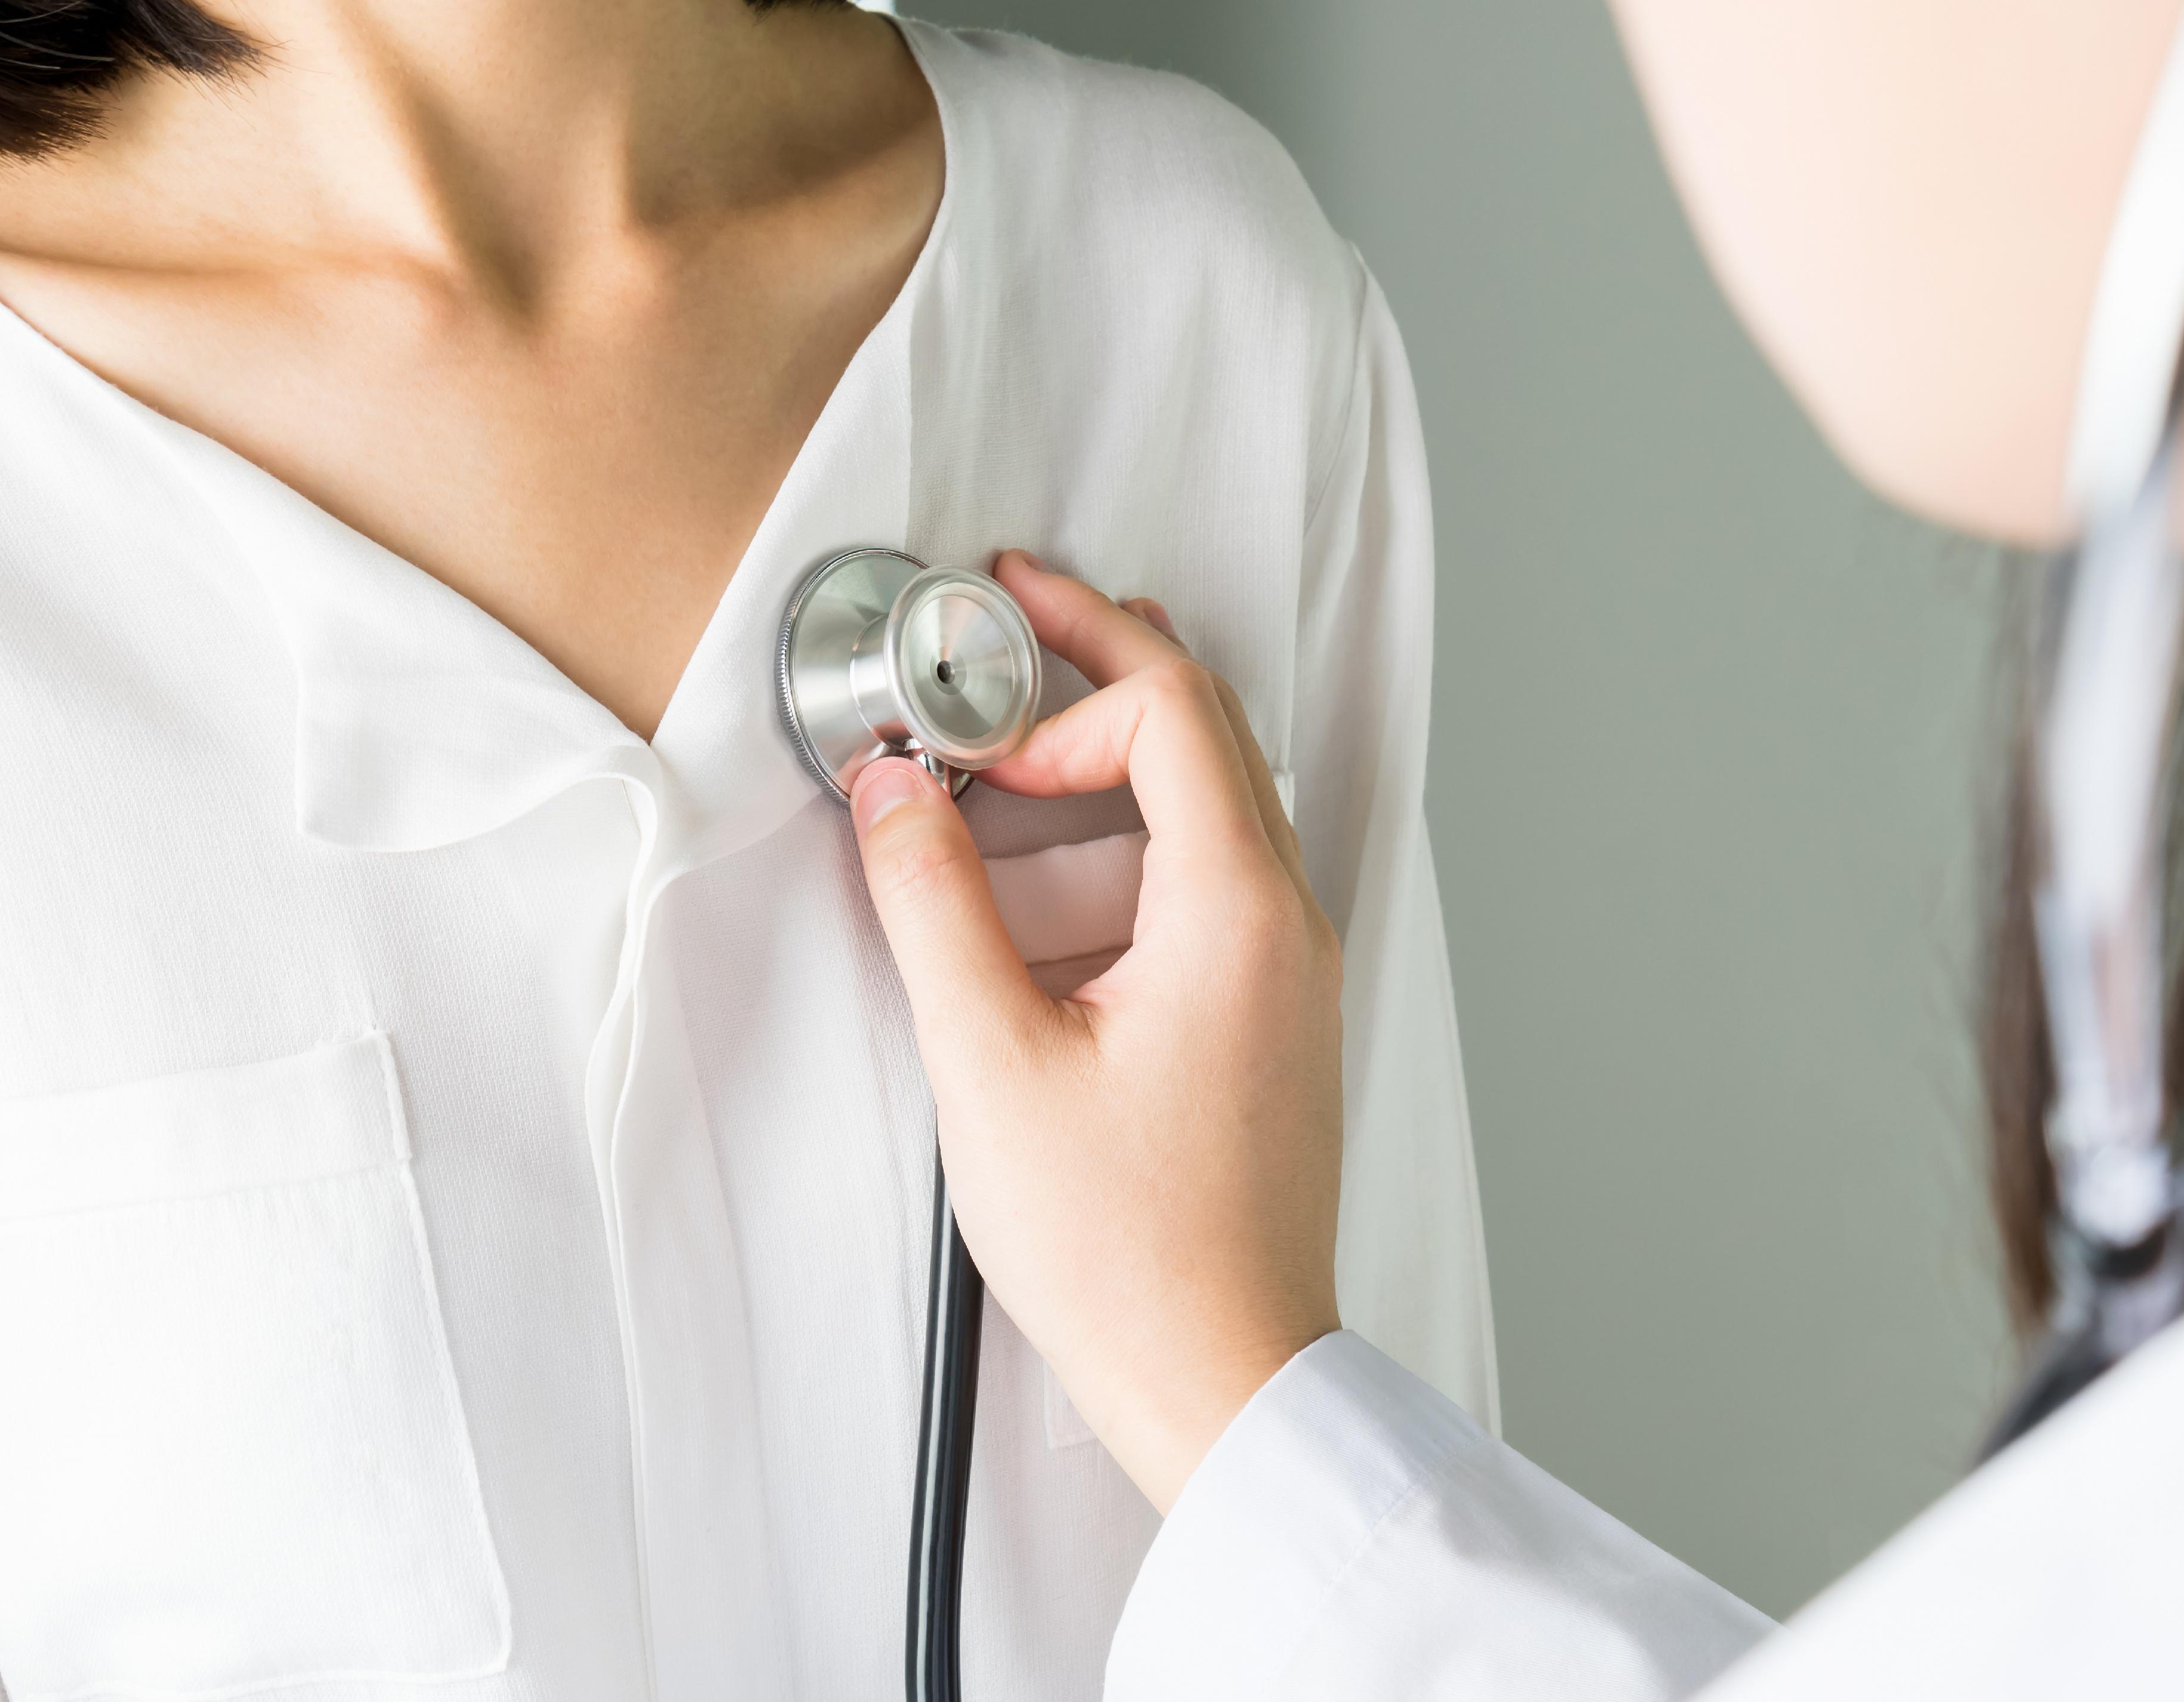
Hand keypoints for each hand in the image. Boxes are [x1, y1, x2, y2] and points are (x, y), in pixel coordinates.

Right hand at [849, 550, 1344, 1512]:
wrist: (1223, 1376)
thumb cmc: (1129, 1249)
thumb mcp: (992, 1061)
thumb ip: (931, 903)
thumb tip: (893, 789)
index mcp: (1238, 912)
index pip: (1170, 709)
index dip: (1072, 662)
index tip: (985, 662)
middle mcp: (1286, 926)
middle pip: (1209, 732)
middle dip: (1105, 662)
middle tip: (1016, 624)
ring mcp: (1289, 976)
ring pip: (1216, 804)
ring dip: (1118, 754)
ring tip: (1023, 742)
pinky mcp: (1269, 1022)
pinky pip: (1213, 882)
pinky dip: (1135, 840)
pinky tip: (1056, 883)